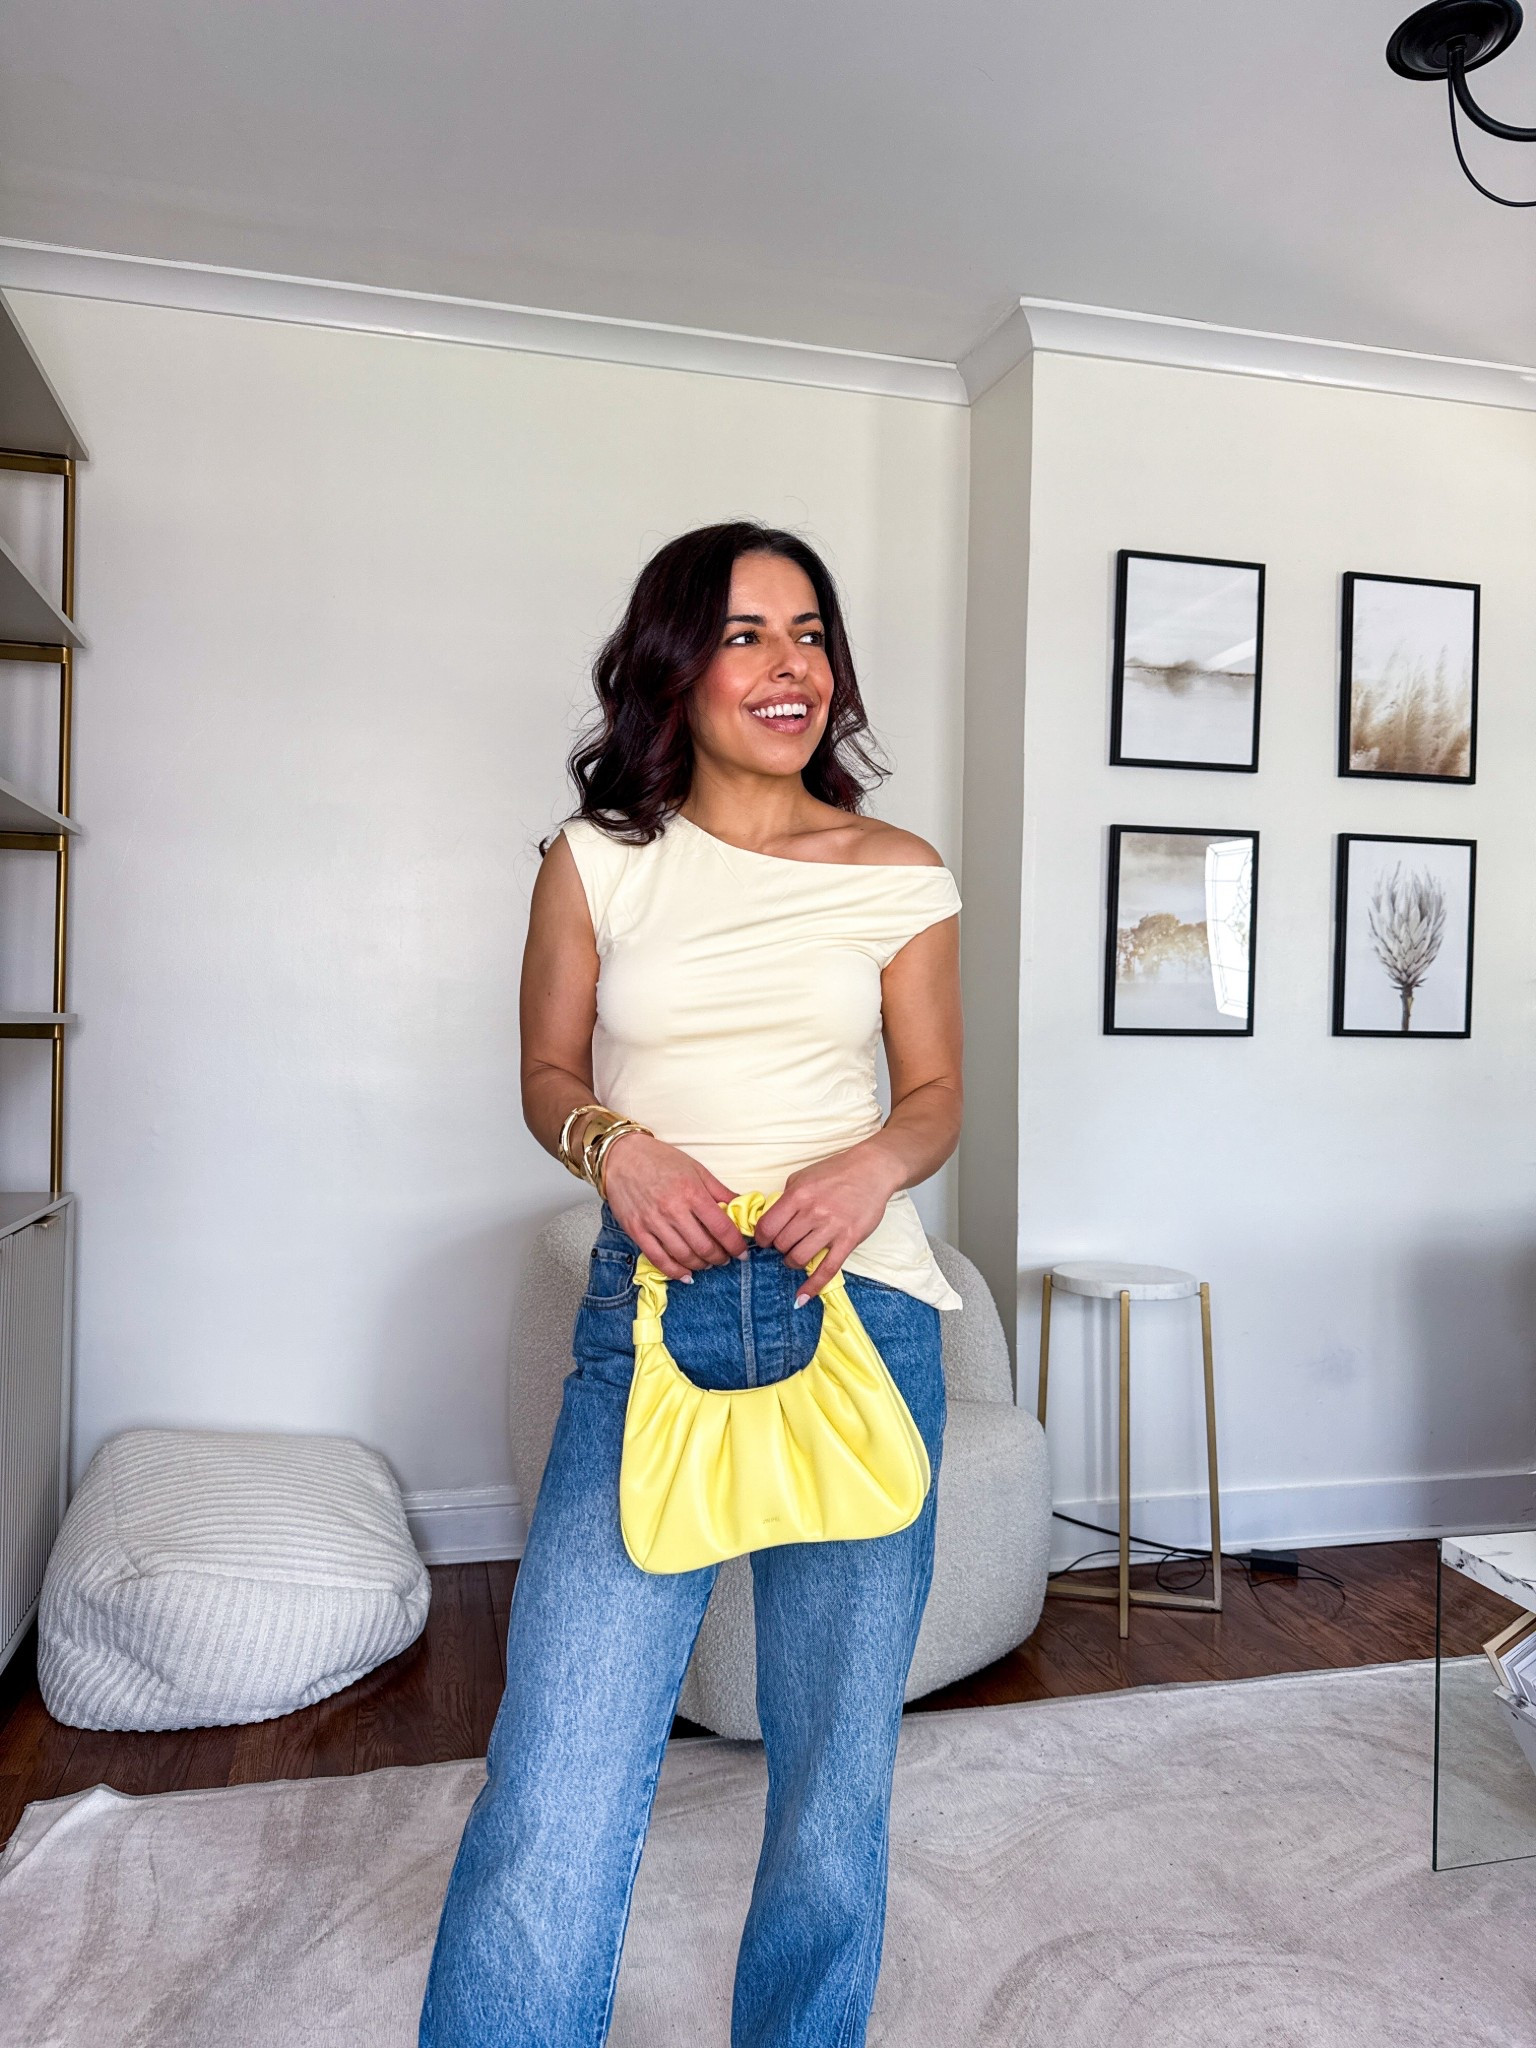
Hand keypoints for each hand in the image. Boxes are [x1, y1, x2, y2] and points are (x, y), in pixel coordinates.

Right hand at [601, 1133, 750, 1278]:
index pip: (721, 1228)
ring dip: (701, 1265)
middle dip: (720, 1258)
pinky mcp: (636, 1231)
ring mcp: (653, 1222)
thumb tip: (742, 1206)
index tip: (742, 1252)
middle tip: (725, 1258)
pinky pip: (659, 1259)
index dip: (735, 1245)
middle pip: (704, 1246)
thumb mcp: (697, 1169)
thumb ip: (720, 1191)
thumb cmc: (661, 1160)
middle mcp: (673, 1210)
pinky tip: (686, 1274)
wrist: (622, 1157)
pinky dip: (675, 1271)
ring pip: (684, 1256)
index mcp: (692, 1192)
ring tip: (708, 1263)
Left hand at [751, 1145, 903, 1304]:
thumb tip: (769, 1221)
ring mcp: (831, 1227)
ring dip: (792, 1262)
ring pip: (799, 1258)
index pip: (767, 1226)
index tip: (765, 1241)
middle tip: (785, 1245)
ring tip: (796, 1256)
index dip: (762, 1238)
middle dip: (779, 1248)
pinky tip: (802, 1298)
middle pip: (782, 1244)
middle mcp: (812, 1212)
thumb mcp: (802, 1177)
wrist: (872, 1170)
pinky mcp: (848, 1240)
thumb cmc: (836, 1172)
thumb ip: (785, 1199)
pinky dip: (812, 1287)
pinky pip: (827, 1270)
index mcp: (798, 1195)